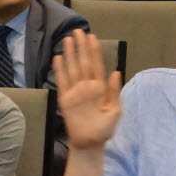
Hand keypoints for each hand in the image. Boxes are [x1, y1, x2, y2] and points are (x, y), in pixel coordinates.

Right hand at [54, 31, 122, 152]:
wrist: (90, 144)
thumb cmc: (105, 129)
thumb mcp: (115, 111)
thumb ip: (115, 92)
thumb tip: (117, 72)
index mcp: (100, 88)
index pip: (96, 65)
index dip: (94, 51)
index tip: (91, 36)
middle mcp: (87, 87)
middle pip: (83, 62)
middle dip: (81, 46)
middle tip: (78, 31)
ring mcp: (75, 92)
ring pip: (72, 68)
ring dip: (70, 54)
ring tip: (68, 39)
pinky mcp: (65, 99)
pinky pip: (62, 81)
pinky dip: (60, 69)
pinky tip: (59, 57)